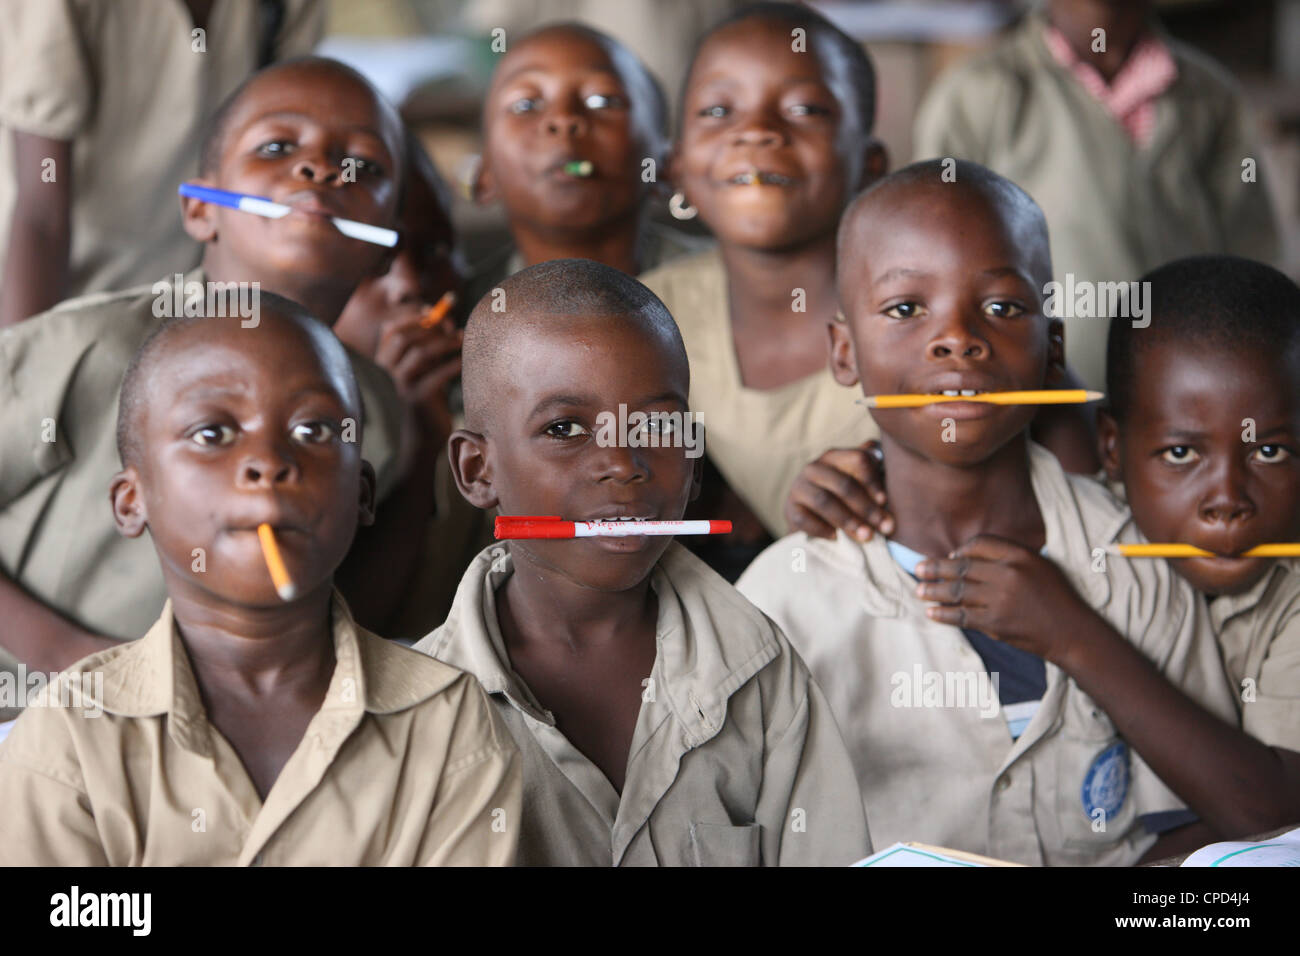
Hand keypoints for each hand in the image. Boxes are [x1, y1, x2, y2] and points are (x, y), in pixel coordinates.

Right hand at [373, 308, 462, 449]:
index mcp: (384, 361)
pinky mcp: (417, 398)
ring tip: (462, 337)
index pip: (390, 329)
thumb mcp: (425, 365)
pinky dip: (453, 363)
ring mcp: (400, 385)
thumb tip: (446, 318)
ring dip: (444, 341)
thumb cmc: (428, 394)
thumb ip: (430, 342)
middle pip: (403, 337)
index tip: (433, 311)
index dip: (412, 316)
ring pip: (420, 353)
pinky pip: (438, 374)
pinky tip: (465, 359)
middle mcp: (386, 372)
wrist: (425, 432)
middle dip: (429, 326)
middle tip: (452, 324)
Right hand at [784, 440, 893, 540]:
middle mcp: (815, 467)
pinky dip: (821, 529)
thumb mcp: (863, 485)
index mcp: (836, 456)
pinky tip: (837, 538)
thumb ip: (877, 475)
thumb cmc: (847, 500)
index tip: (886, 502)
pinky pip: (804, 519)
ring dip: (847, 520)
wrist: (814, 520)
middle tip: (884, 527)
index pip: (858, 460)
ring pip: (824, 501)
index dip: (873, 481)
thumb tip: (893, 475)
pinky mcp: (789, 508)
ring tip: (865, 536)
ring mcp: (799, 487)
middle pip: (843, 483)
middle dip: (866, 507)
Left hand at [913, 534, 1092, 662]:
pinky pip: (961, 616)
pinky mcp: (995, 623)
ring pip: (957, 591)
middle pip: (962, 566)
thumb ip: (1006, 555)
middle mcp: (1008, 574)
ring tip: (918, 590)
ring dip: (933, 590)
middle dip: (935, 568)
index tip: (948, 556)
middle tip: (918, 568)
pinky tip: (931, 611)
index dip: (960, 550)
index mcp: (1019, 555)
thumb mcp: (1037, 565)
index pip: (979, 544)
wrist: (1071, 631)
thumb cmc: (1054, 596)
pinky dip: (943, 614)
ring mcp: (1000, 600)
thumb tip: (961, 555)